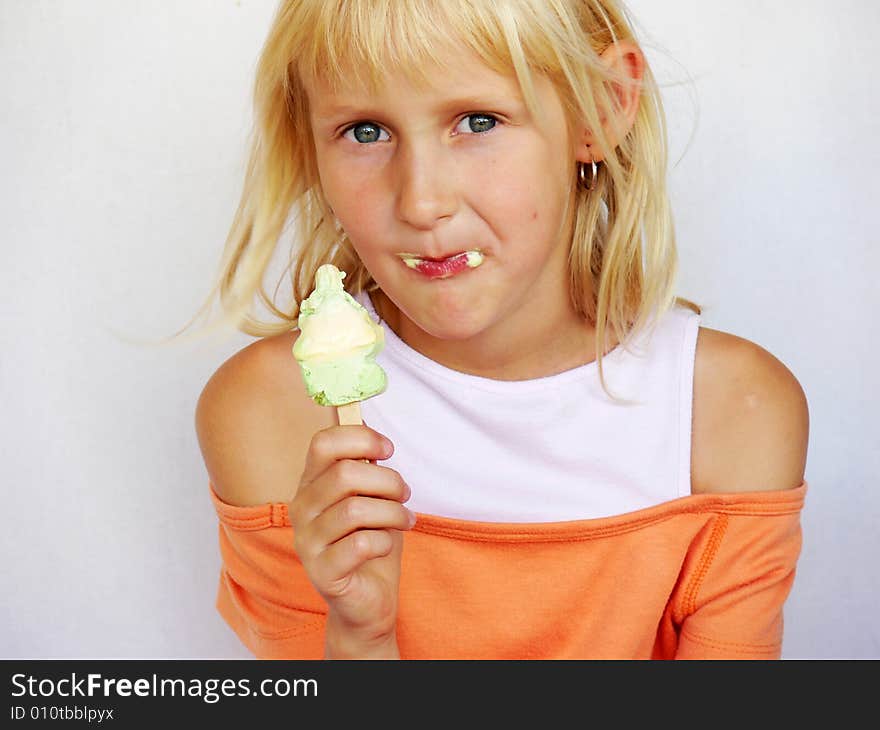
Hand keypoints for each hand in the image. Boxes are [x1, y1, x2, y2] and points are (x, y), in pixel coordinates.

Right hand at [290, 425, 413, 647]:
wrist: (368, 600)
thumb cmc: (371, 541)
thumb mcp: (371, 496)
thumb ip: (365, 466)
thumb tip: (369, 427)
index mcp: (310, 484)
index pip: (322, 444)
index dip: (361, 438)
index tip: (388, 449)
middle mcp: (301, 509)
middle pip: (344, 474)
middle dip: (387, 480)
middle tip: (404, 494)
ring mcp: (307, 542)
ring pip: (355, 509)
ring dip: (392, 512)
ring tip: (404, 520)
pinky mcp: (322, 572)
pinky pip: (361, 544)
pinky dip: (385, 541)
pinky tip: (387, 546)